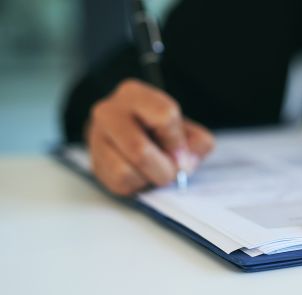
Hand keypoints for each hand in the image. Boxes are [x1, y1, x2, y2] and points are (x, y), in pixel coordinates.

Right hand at [87, 79, 214, 194]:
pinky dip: (137, 185)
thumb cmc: (162, 131)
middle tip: (173, 171)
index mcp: (135, 94)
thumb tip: (187, 160)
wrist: (132, 136)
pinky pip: (119, 183)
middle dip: (164, 169)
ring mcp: (97, 138)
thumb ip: (198, 142)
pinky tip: (142, 175)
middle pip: (139, 150)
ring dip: (149, 179)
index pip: (164, 116)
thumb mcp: (187, 129)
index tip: (182, 155)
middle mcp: (109, 111)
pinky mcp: (95, 163)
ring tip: (156, 172)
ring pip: (125, 171)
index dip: (177, 142)